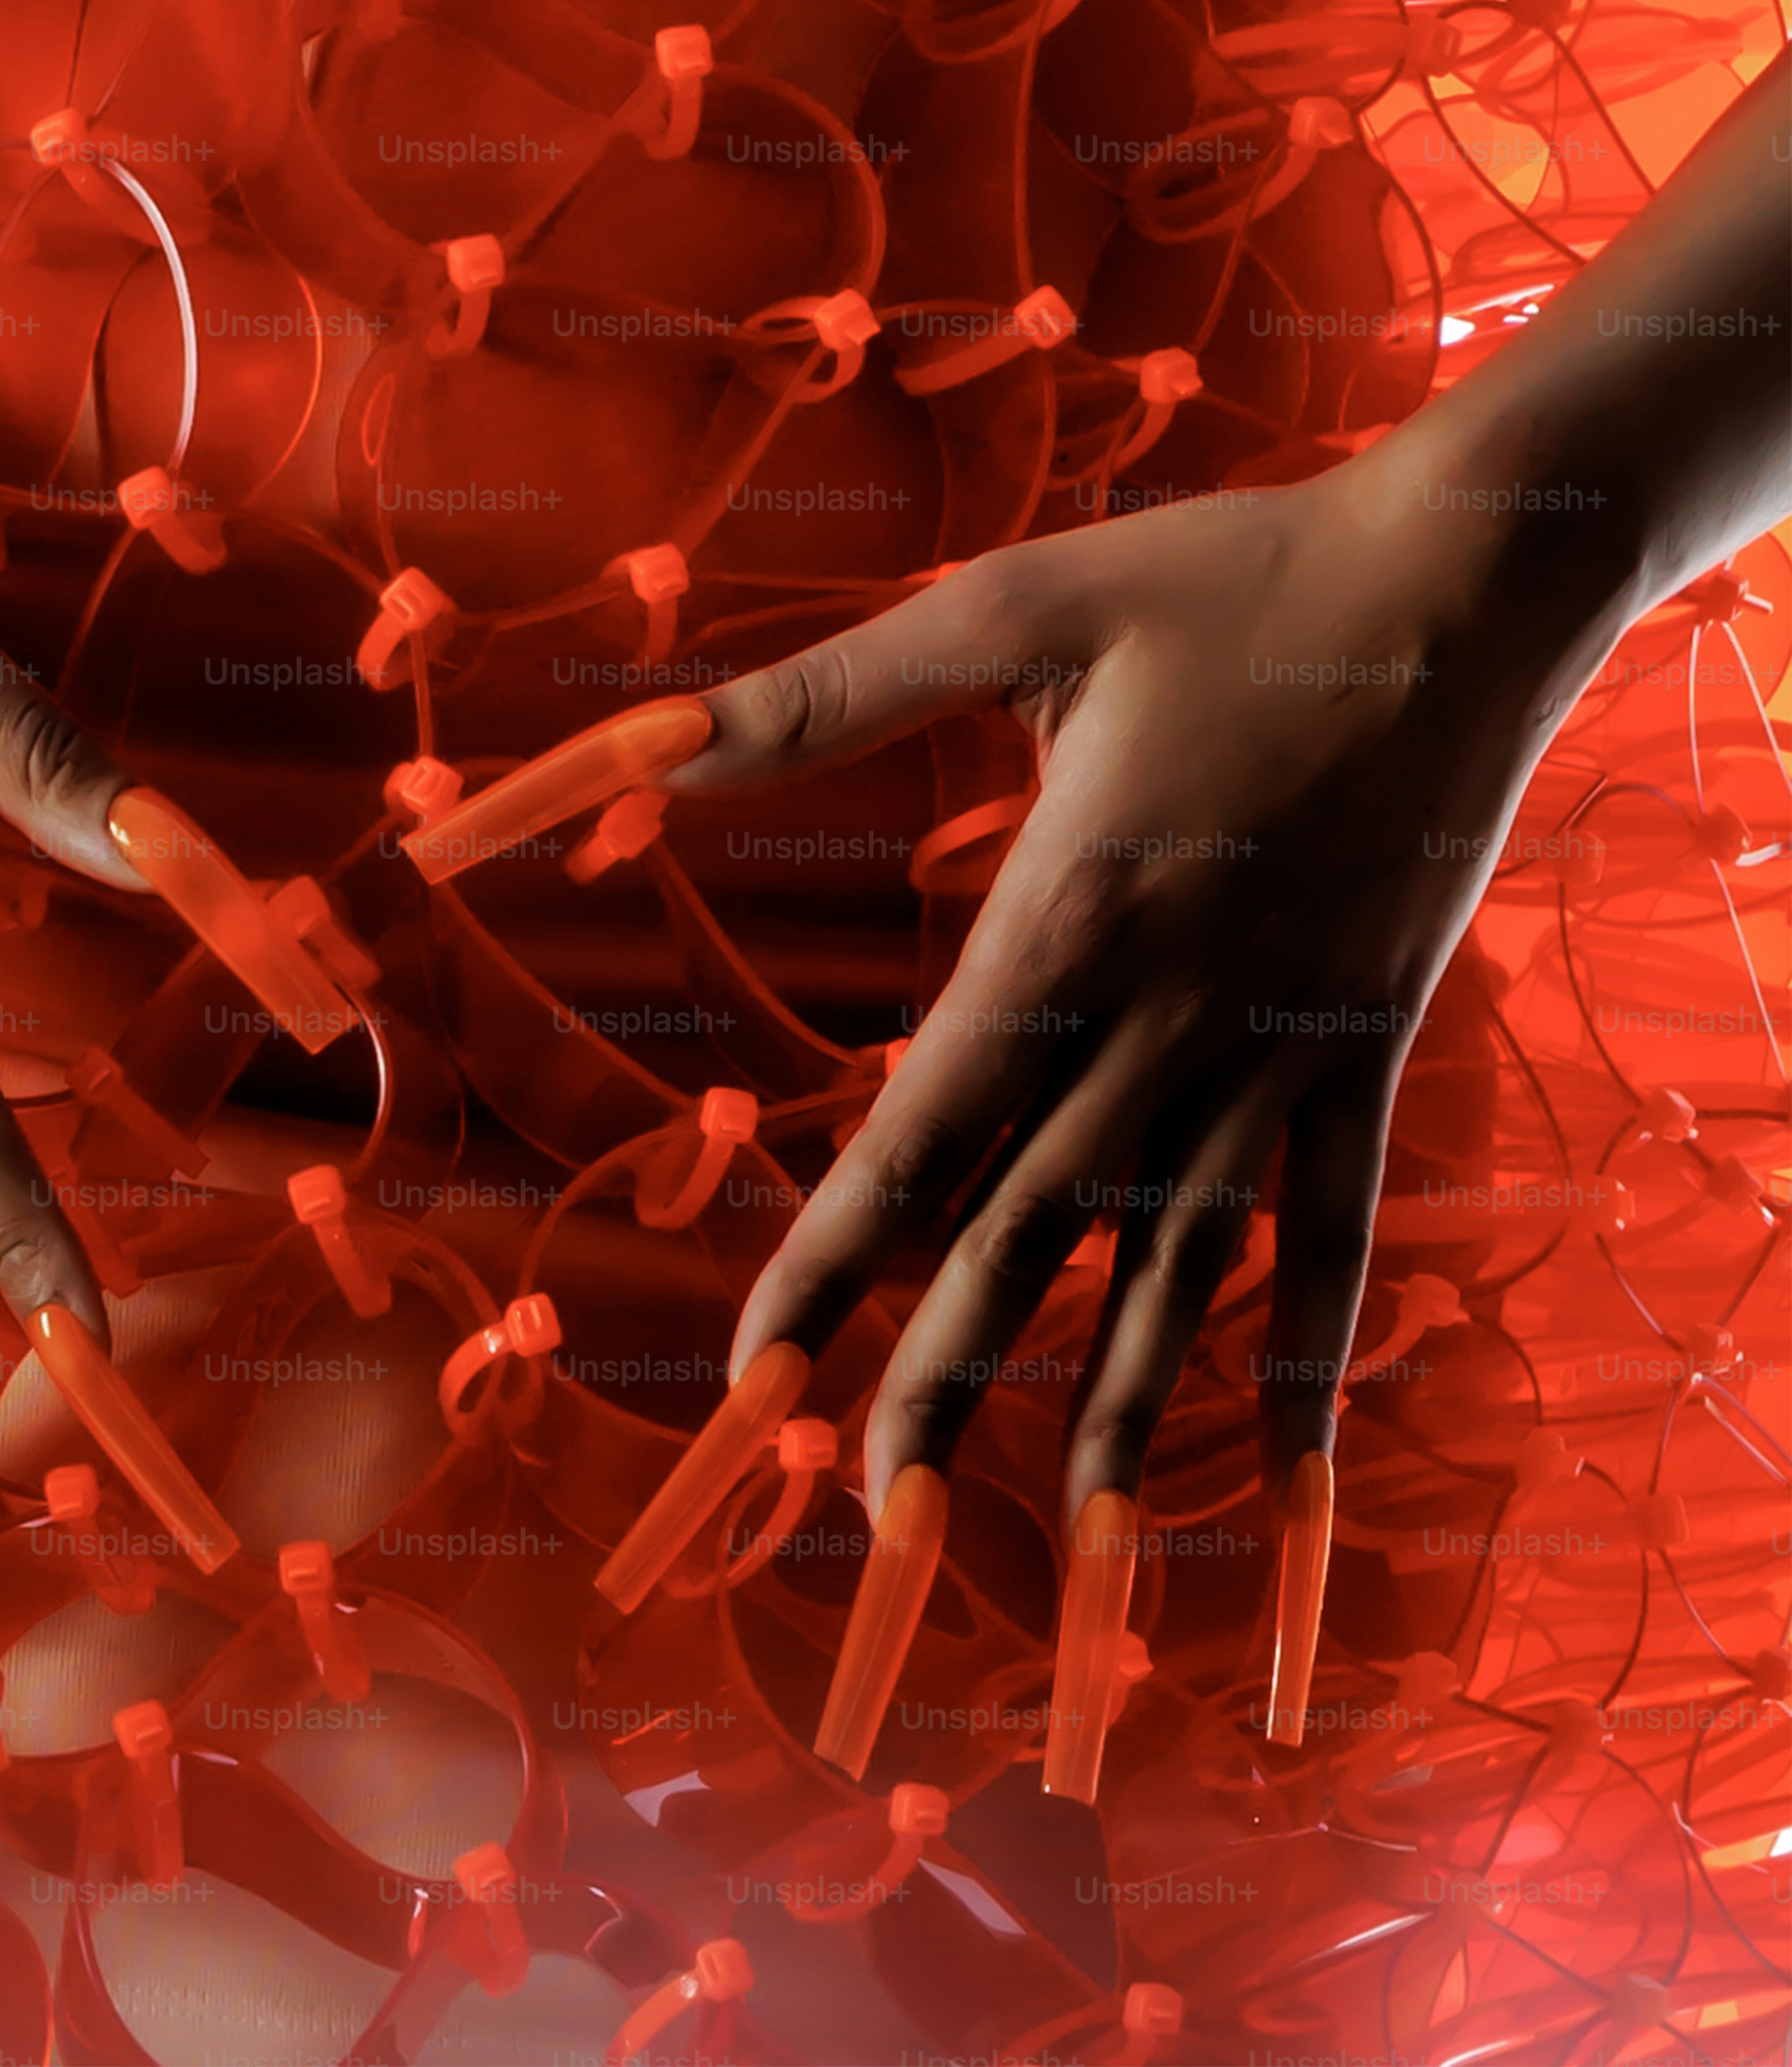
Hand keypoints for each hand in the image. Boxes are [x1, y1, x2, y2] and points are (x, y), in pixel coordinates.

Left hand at [670, 433, 1612, 1533]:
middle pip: (1031, 1237)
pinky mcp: (1376, 1046)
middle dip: (943, 1380)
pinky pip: (1341, 1227)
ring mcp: (1283, 1046)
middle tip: (874, 1512)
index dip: (831, 1265)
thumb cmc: (1229, 582)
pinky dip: (1313, 1345)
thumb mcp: (1014, 607)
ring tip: (1067, 1540)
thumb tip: (655, 741)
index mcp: (1066, 920)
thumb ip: (829, 691)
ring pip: (1179, 1267)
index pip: (918, 1134)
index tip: (760, 1372)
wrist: (1465, 580)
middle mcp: (1169, 1017)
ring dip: (1117, 1406)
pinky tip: (1289, 1458)